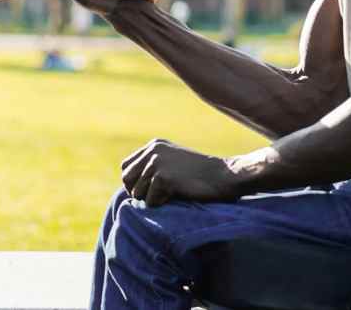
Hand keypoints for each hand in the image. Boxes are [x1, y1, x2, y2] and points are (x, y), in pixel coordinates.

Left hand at [120, 139, 243, 206]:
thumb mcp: (174, 161)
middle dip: (138, 192)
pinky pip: (150, 201)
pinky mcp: (163, 177)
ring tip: (170, 195)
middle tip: (157, 197)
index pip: (126, 166)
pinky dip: (161, 204)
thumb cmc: (202, 174)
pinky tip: (176, 196)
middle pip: (127, 179)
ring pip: (137, 192)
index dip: (134, 182)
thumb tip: (129, 185)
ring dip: (151, 199)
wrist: (224, 175)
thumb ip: (154, 166)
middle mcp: (152, 151)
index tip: (148, 190)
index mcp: (154, 145)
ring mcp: (157, 163)